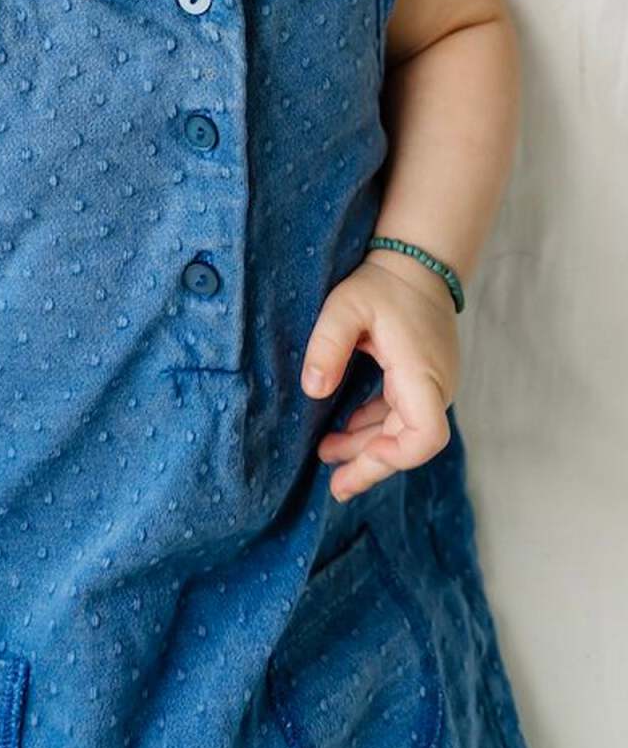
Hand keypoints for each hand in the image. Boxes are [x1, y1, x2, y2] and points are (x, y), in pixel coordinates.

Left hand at [301, 256, 460, 503]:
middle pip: (409, 444)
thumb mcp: (345, 306)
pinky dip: (375, 428)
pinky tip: (346, 432)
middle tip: (335, 486)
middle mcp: (434, 386)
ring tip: (328, 456)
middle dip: (371, 464)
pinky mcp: (422, 380)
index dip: (394, 456)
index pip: (425, 437)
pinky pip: (401, 416)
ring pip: (403, 432)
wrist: (416, 262)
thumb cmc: (382, 284)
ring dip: (368, 447)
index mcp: (421, 374)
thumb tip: (313, 390)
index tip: (361, 458)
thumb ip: (328, 345)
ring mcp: (431, 385)